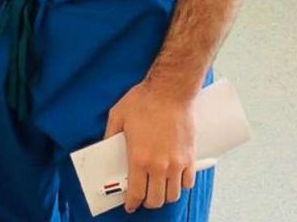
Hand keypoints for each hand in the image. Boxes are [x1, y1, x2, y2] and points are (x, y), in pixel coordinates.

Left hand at [104, 79, 196, 213]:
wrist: (170, 90)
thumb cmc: (144, 100)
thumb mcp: (118, 115)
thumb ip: (110, 135)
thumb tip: (106, 148)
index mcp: (139, 158)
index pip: (136, 193)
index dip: (132, 203)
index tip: (130, 205)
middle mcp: (159, 166)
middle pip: (156, 200)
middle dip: (148, 202)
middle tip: (143, 197)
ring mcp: (176, 163)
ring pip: (173, 195)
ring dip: (164, 196)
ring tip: (158, 190)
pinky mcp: (189, 157)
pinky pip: (188, 182)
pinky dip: (181, 185)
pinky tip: (174, 179)